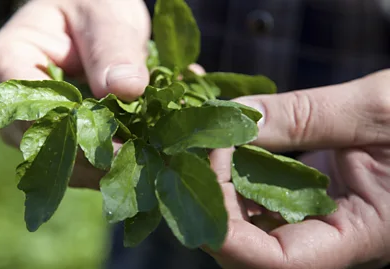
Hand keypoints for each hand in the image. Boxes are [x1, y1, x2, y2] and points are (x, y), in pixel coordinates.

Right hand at [0, 0, 149, 186]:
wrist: (93, 18)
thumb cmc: (91, 5)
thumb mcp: (105, 15)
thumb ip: (113, 47)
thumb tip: (125, 89)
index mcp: (6, 60)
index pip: (27, 107)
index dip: (72, 131)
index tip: (119, 147)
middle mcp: (14, 102)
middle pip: (46, 142)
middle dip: (96, 159)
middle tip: (145, 165)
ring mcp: (35, 123)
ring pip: (65, 161)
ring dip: (109, 166)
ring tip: (151, 163)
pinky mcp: (60, 136)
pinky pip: (83, 161)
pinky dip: (116, 160)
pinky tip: (146, 155)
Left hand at [203, 70, 389, 268]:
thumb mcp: (377, 111)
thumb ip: (305, 116)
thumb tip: (237, 117)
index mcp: (363, 235)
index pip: (279, 263)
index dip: (229, 232)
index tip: (206, 171)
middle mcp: (333, 235)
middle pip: (252, 247)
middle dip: (213, 204)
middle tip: (194, 150)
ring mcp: (318, 214)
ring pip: (250, 219)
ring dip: (218, 182)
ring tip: (204, 137)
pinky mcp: (310, 191)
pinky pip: (261, 191)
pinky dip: (237, 165)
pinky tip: (226, 134)